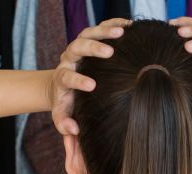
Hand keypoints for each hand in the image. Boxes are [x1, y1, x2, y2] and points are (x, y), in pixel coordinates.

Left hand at [49, 18, 130, 135]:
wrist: (62, 84)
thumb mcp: (62, 115)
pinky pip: (100, 26)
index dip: (78, 80)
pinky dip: (113, 23)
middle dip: (92, 48)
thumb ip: (65, 124)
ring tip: (122, 32)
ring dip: (105, 31)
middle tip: (109, 52)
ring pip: (89, 32)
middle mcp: (69, 58)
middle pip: (78, 47)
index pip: (68, 76)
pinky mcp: (89, 38)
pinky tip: (129, 26)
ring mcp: (79, 45)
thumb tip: (74, 130)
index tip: (92, 86)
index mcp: (63, 77)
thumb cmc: (67, 102)